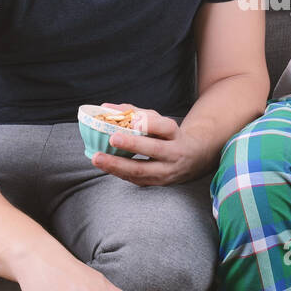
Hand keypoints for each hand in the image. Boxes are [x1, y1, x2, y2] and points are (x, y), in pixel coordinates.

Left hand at [90, 103, 209, 185]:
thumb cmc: (169, 137)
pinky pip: (136, 179)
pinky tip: (105, 166)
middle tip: (113, 138)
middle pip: (155, 150)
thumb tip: (107, 107)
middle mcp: (175, 153)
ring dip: (117, 165)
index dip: (150, 124)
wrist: (192, 160)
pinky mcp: (157, 183)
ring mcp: (167, 172)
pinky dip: (118, 172)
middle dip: (132, 145)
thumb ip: (135, 113)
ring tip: (98, 158)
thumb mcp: (159, 121)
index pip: (166, 127)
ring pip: (142, 170)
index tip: (133, 120)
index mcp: (175, 134)